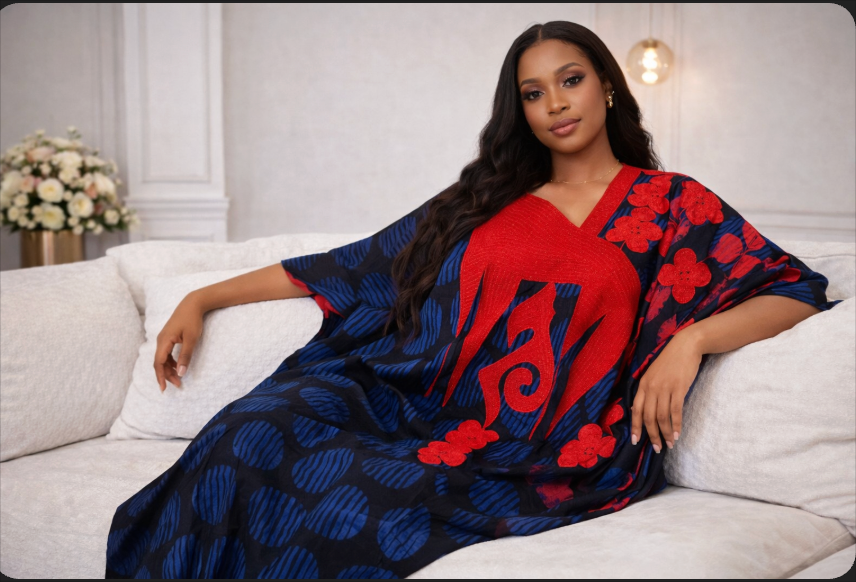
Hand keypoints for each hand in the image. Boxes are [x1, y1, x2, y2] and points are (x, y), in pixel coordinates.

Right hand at [154, 294, 204, 391]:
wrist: (193, 304)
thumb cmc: (192, 320)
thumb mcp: (191, 340)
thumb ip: (185, 356)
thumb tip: (180, 373)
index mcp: (164, 341)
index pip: (158, 363)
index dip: (161, 377)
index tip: (164, 389)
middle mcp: (160, 340)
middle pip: (159, 362)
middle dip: (167, 375)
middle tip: (178, 385)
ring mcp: (163, 338)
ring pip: (162, 358)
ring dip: (169, 369)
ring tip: (179, 378)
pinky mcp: (168, 337)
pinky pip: (166, 353)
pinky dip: (170, 361)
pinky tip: (178, 366)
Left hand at [630, 330, 702, 452]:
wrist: (686, 345)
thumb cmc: (670, 361)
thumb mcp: (654, 374)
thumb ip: (649, 390)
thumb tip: (644, 409)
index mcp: (642, 384)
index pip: (635, 410)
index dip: (635, 427)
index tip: (635, 441)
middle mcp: (650, 387)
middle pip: (647, 416)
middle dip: (651, 435)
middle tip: (656, 448)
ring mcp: (664, 388)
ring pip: (661, 417)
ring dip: (665, 433)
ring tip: (669, 444)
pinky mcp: (678, 388)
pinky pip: (675, 411)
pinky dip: (676, 425)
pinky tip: (678, 434)